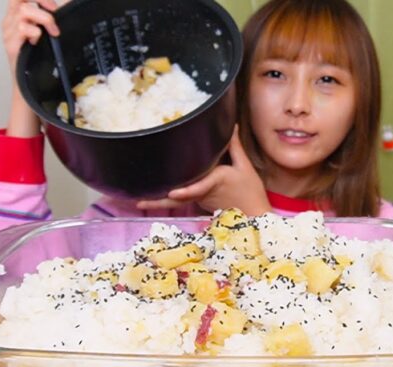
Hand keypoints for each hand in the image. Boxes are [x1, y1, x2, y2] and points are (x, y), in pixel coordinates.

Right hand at [2, 0, 59, 76]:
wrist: (28, 83)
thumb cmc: (38, 58)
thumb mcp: (46, 32)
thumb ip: (51, 17)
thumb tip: (69, 2)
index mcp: (16, 15)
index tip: (53, 5)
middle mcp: (10, 21)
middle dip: (41, 0)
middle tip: (54, 11)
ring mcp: (9, 32)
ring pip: (24, 11)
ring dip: (44, 19)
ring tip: (52, 32)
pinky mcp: (10, 44)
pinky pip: (22, 28)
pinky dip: (35, 32)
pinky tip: (38, 41)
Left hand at [137, 127, 271, 215]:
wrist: (254, 216)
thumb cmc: (250, 191)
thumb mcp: (245, 167)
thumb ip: (235, 146)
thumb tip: (230, 126)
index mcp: (215, 182)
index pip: (198, 188)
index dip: (185, 191)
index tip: (172, 193)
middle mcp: (203, 193)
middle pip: (178, 199)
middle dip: (158, 201)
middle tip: (138, 202)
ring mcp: (200, 200)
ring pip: (178, 201)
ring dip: (159, 201)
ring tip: (139, 201)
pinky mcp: (200, 203)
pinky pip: (183, 200)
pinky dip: (169, 199)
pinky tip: (154, 195)